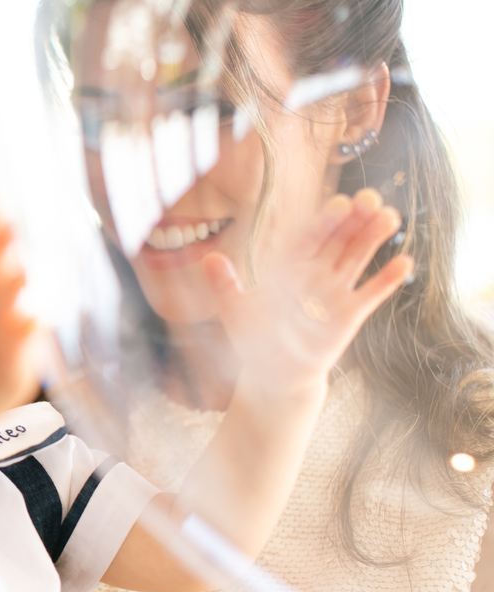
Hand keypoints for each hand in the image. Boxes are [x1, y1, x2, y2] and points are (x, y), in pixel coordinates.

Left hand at [205, 188, 412, 399]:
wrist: (274, 374)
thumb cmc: (254, 339)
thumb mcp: (235, 311)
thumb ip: (225, 285)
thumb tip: (208, 259)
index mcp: (289, 267)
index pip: (310, 238)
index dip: (325, 221)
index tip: (341, 203)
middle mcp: (315, 274)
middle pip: (338, 240)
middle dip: (355, 219)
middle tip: (372, 198)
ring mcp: (335, 292)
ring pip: (357, 258)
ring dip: (373, 238)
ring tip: (391, 216)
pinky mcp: (350, 315)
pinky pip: (370, 293)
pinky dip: (387, 279)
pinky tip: (403, 261)